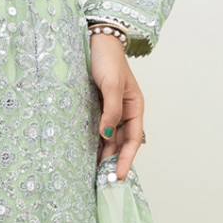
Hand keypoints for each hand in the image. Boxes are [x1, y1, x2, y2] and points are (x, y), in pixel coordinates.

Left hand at [89, 32, 144, 178]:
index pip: (133, 140)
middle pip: (121, 143)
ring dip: (104, 155)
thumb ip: (111, 110)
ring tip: (95, 174)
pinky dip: (95, 143)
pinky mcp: (97, 108)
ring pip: (109, 139)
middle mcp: (124, 112)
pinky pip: (98, 130)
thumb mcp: (112, 85)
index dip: (127, 159)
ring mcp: (110, 111)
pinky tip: (87, 154)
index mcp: (134, 107)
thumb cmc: (107, 60)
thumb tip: (107, 134)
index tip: (119, 175)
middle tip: (104, 182)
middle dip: (114, 162)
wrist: (96, 41)